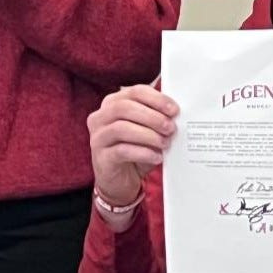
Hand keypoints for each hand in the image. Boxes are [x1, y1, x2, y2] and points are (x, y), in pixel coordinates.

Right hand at [88, 85, 178, 212]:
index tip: (174, 110)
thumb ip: (157, 118)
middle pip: (125, 107)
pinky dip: (143, 153)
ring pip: (121, 128)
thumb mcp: (147, 130)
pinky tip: (157, 157)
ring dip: (148, 135)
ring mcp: (97, 137)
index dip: (156, 99)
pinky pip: (122, 150)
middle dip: (152, 117)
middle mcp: (100, 117)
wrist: (121, 181)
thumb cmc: (136, 149)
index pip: (135, 92)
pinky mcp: (101, 158)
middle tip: (171, 128)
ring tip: (165, 143)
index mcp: (113, 103)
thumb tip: (175, 114)